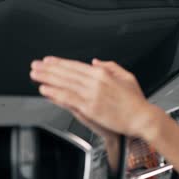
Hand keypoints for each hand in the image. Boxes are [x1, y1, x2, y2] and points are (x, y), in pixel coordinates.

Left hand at [30, 56, 164, 139]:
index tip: (49, 61)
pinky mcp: (90, 108)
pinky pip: (68, 99)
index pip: (77, 66)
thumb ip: (111, 67)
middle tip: (36, 66)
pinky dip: (55, 93)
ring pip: (65, 83)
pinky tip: (46, 90)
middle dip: (49, 68)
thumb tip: (96, 62)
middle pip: (67, 72)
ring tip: (35, 75)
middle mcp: (96, 82)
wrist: (142, 118)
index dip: (61, 63)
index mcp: (104, 74)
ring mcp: (92, 95)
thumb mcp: (127, 77)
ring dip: (48, 78)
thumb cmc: (137, 102)